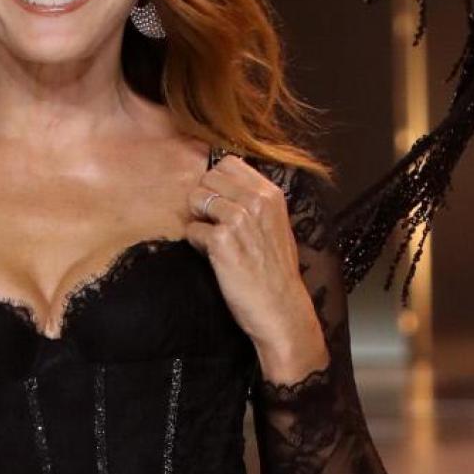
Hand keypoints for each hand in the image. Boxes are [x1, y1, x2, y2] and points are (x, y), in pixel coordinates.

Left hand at [184, 155, 325, 377]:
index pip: (228, 163)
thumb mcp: (275, 225)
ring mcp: (239, 220)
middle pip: (208, 178)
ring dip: (198, 220)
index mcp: (271, 194)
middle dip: (204, 199)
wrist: (281, 310)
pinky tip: (214, 258)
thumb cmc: (275, 272)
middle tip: (213, 224)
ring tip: (214, 241)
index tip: (220, 203)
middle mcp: (256, 201)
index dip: (217, 183)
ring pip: (196, 199)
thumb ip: (253, 201)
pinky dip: (196, 244)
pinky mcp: (222, 241)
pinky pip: (191, 229)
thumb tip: (222, 185)